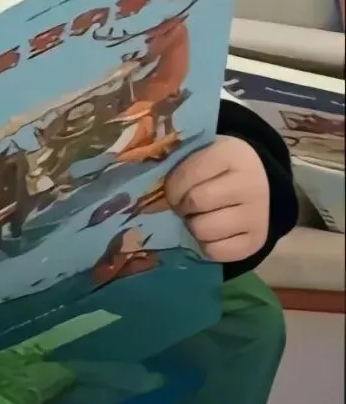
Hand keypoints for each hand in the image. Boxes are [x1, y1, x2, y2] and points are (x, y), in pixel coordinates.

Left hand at [165, 136, 269, 263]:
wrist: (259, 177)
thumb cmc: (218, 164)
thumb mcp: (202, 151)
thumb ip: (178, 160)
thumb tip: (145, 179)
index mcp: (231, 155)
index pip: (188, 174)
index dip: (172, 185)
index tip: (169, 189)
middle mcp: (250, 185)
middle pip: (196, 202)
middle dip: (180, 206)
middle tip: (180, 205)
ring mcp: (257, 216)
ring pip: (205, 230)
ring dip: (191, 226)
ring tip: (194, 217)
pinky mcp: (258, 241)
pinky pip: (218, 253)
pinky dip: (205, 245)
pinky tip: (207, 232)